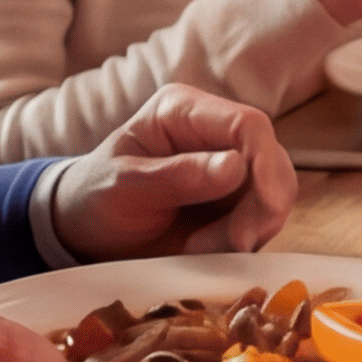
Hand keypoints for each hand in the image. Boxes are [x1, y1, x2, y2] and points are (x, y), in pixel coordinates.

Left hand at [51, 88, 293, 258]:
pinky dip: (245, 240)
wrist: (86, 233)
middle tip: (232, 243)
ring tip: (201, 248)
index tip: (268, 207)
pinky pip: (263, 218)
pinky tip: (207, 250)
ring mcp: (229, 166)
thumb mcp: (124, 187)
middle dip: (261, 207)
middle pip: (272, 161)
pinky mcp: (235, 200)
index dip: (266, 164)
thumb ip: (176, 176)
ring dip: (251, 228)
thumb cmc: (94, 199)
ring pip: (275, 193)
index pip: (248, 125)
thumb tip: (235, 166)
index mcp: (185, 111)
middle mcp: (215, 132)